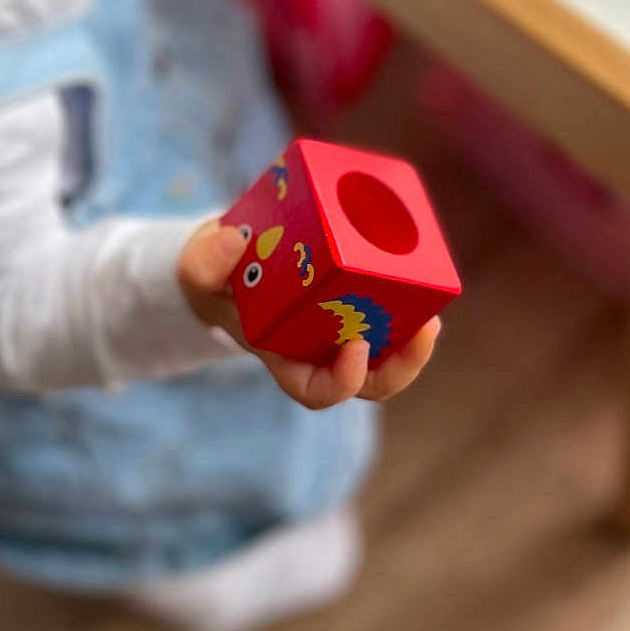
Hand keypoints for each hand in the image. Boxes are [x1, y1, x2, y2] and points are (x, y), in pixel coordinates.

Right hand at [177, 219, 441, 409]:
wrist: (229, 255)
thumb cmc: (214, 274)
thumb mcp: (197, 270)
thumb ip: (207, 261)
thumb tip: (233, 240)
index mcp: (280, 353)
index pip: (314, 390)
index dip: (342, 380)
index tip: (357, 346)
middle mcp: (316, 349)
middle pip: (368, 383)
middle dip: (402, 366)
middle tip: (423, 329)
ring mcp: (339, 328)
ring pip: (387, 354)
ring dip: (413, 340)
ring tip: (431, 314)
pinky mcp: (353, 298)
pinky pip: (387, 312)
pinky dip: (405, 302)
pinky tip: (419, 277)